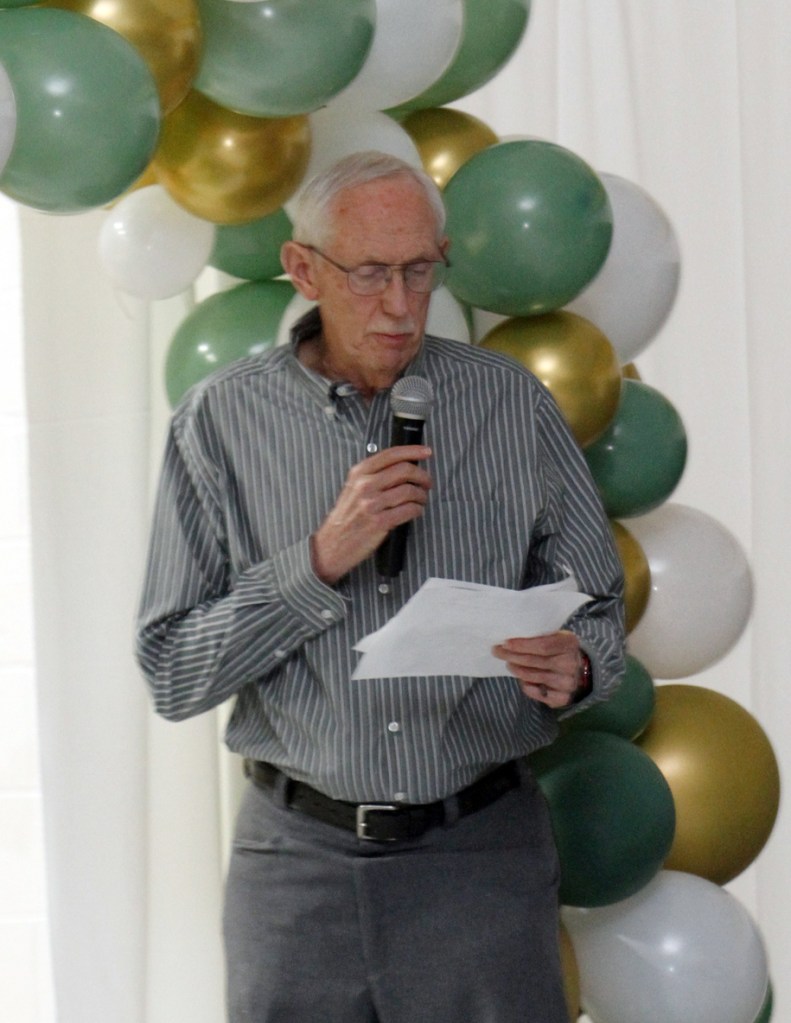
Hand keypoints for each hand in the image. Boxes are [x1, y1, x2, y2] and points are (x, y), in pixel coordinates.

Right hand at [311, 445, 431, 583]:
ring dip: (421, 495)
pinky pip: (409, 510)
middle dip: (422, 476)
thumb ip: (374, 475)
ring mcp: (372, 504)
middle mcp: (365, 486)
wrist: (332, 544)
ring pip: (409, 491)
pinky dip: (417, 510)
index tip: (426, 452)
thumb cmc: (346, 517)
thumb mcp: (353, 488)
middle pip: (404, 470)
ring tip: (420, 500)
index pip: (390, 455)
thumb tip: (403, 466)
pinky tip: (415, 511)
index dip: (413, 451)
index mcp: (359, 473)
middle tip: (427, 482)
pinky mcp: (380, 522)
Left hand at [491, 630, 584, 707]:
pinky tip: (522, 680)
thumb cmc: (559, 650)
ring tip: (509, 664)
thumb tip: (510, 640)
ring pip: (534, 676)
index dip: (522, 645)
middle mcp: (571, 663)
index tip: (505, 643)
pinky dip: (527, 686)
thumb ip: (538, 636)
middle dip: (513, 656)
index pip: (542, 645)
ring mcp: (568, 682)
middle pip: (535, 661)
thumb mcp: (554, 636)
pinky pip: (538, 693)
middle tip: (498, 651)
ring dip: (517, 670)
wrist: (578, 669)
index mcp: (569, 643)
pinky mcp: (564, 698)